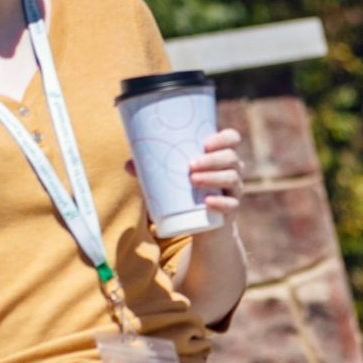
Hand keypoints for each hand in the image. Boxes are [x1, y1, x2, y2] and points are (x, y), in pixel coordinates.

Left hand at [123, 129, 246, 221]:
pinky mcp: (231, 210)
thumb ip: (153, 171)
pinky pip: (232, 204)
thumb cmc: (187, 192)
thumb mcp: (173, 179)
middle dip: (212, 160)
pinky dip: (221, 202)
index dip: (224, 138)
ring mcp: (234, 190)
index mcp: (221, 156)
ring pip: (232, 178)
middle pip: (231, 158)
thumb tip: (128, 164)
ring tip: (193, 180)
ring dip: (214, 177)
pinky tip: (208, 201)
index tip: (205, 143)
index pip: (232, 139)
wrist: (201, 225)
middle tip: (190, 165)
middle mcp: (233, 170)